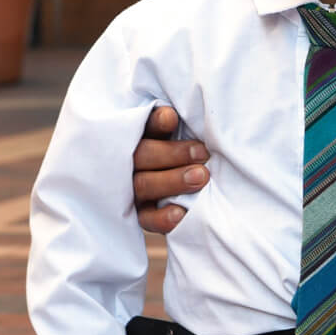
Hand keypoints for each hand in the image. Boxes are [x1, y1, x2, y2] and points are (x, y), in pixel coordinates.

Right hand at [133, 106, 209, 233]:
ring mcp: (134, 189)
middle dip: (173, 154)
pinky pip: (147, 219)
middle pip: (142, 155)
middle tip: (203, 154)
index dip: (155, 122)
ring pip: (143, 184)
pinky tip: (182, 213)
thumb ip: (190, 125)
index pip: (143, 124)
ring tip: (201, 177)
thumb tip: (187, 116)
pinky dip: (163, 217)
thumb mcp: (191, 133)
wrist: (201, 186)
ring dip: (172, 180)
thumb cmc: (197, 150)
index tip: (172, 118)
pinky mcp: (142, 214)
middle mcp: (133, 161)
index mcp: (143, 135)